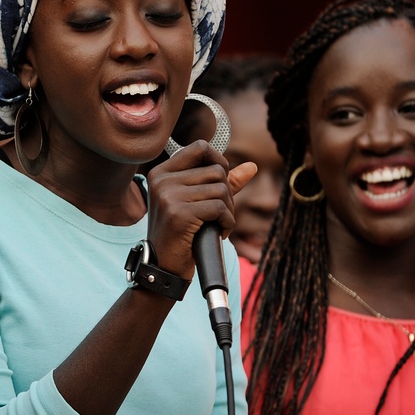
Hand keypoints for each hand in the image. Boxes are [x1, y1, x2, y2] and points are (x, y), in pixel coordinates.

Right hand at [145, 140, 256, 277]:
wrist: (164, 268)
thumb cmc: (182, 234)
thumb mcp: (198, 203)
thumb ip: (223, 183)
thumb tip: (252, 166)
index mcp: (161, 173)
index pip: (199, 147)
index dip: (218, 161)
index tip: (221, 182)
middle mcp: (162, 180)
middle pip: (216, 171)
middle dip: (227, 193)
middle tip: (220, 214)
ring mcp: (168, 196)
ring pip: (221, 189)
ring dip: (228, 210)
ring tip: (217, 225)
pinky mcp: (179, 213)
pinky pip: (220, 208)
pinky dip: (228, 223)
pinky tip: (219, 233)